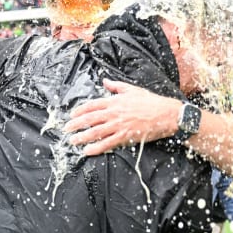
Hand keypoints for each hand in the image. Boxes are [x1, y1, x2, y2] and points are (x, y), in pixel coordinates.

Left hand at [63, 79, 180, 155]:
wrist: (166, 114)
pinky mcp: (126, 136)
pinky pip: (107, 143)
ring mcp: (119, 125)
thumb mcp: (132, 89)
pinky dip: (96, 148)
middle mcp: (114, 113)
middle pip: (90, 119)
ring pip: (96, 132)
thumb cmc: (150, 101)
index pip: (92, 105)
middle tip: (66, 129)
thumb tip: (104, 81)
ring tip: (73, 141)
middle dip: (76, 124)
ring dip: (82, 137)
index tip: (71, 115)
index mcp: (115, 101)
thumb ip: (116, 86)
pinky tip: (87, 151)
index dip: (80, 110)